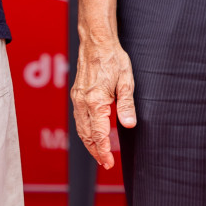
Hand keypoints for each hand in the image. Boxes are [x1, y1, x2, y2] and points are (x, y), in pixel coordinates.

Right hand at [71, 36, 136, 168]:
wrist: (96, 42)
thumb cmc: (113, 59)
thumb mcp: (126, 82)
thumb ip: (127, 106)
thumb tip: (129, 125)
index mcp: (95, 100)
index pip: (98, 134)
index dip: (104, 151)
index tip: (109, 163)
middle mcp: (82, 101)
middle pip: (86, 134)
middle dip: (95, 151)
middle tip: (105, 163)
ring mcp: (77, 98)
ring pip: (80, 128)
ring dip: (89, 143)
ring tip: (99, 153)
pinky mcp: (76, 94)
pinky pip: (78, 118)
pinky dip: (84, 130)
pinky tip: (91, 134)